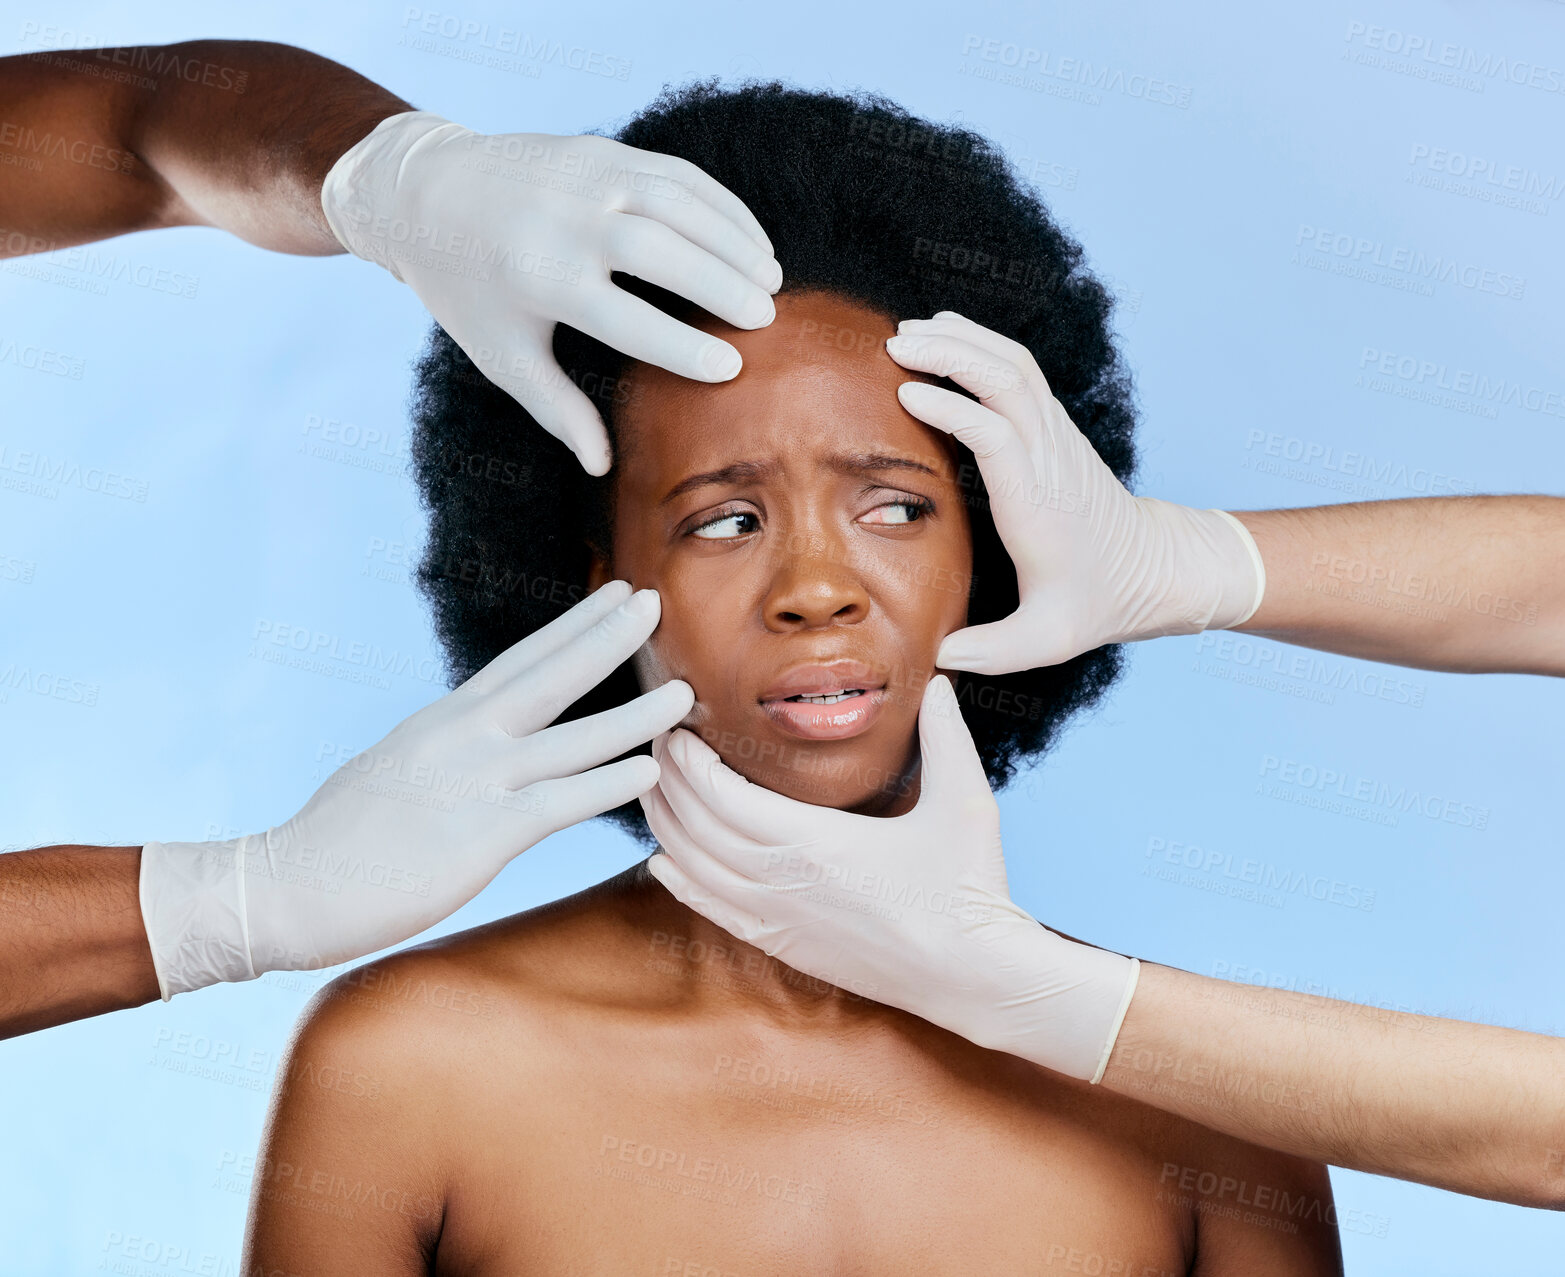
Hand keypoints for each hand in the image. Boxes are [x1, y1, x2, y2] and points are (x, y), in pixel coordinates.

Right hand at [140, 580, 690, 995]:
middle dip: (606, 637)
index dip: (572, 627)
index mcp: (443, 722)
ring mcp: (471, 783)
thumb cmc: (335, 841)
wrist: (283, 888)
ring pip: (570, 739)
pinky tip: (649, 771)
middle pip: (549, 675)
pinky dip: (606, 784)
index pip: (520, 660)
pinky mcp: (478, 836)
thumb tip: (469, 740)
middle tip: (655, 599)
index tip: (613, 595)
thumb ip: (440, 750)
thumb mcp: (393, 769)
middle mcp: (461, 739)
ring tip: (683, 693)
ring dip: (633, 715)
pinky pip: (557, 803)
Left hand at [320, 111, 782, 473]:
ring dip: (734, 241)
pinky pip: (678, 174)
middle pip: (662, 253)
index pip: (625, 317)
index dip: (682, 346)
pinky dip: (723, 206)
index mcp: (539, 278)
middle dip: (721, 285)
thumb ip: (556, 408)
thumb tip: (603, 467)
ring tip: (771, 282)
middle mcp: (566, 220)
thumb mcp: (502, 355)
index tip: (730, 369)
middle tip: (765, 320)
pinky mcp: (602, 149)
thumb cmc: (470, 290)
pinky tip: (752, 240)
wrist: (426, 190)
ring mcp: (587, 176)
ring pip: (680, 204)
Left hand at [641, 675, 1138, 1082]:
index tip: (675, 728)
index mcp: (813, 841)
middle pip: (695, 827)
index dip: (688, 762)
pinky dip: (680, 882)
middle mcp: (781, 882)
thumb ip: (947, 737)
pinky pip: (711, 911)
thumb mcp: (966, 802)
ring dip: (666, 826)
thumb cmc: (969, 888)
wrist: (971, 975)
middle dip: (667, 782)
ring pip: (694, 869)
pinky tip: (663, 862)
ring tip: (653, 788)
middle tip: (656, 743)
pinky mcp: (783, 945)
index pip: (721, 796)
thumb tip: (942, 682)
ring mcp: (778, 918)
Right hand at [885, 312, 1264, 673]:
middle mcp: (1050, 458)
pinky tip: (946, 338)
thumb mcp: (1046, 639)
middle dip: (950, 353)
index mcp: (1039, 503)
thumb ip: (991, 652)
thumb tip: (939, 657)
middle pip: (1006, 381)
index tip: (904, 394)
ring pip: (1015, 365)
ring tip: (909, 331)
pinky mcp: (1056, 427)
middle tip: (892, 345)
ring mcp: (1056, 436)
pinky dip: (980, 346)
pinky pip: (1019, 371)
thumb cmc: (1094, 602)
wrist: (1154, 569)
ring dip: (963, 340)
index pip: (998, 436)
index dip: (952, 408)